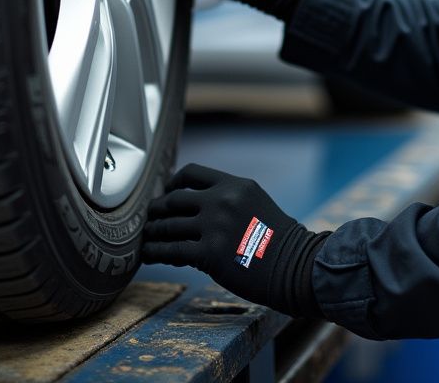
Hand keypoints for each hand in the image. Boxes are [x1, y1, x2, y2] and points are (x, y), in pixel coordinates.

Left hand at [142, 164, 328, 316]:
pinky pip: (173, 250)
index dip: (173, 182)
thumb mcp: (255, 202)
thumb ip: (228, 198)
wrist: (293, 265)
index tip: (166, 191)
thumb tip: (196, 205)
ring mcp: (215, 226)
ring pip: (170, 225)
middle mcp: (222, 200)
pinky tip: (150, 254)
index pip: (192, 173)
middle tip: (150, 217)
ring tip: (145, 238)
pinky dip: (157, 252)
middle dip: (158, 209)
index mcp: (234, 185)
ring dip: (154, 232)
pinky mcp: (209, 253)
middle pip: (175, 199)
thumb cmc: (276, 239)